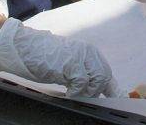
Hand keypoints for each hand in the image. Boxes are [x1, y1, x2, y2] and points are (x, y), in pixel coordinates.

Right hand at [0, 18, 118, 97]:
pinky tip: (67, 93)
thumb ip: (82, 75)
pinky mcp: (71, 62)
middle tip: (82, 96)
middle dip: (97, 91)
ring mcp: (80, 56)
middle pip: (105, 77)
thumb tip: (95, 91)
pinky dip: (76, 92)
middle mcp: (88, 52)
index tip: (121, 100)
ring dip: (87, 91)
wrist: (24, 46)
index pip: (107, 74)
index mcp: (89, 53)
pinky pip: (82, 82)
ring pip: (97, 80)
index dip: (115, 89)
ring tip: (73, 92)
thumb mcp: (68, 66)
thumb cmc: (43, 58)